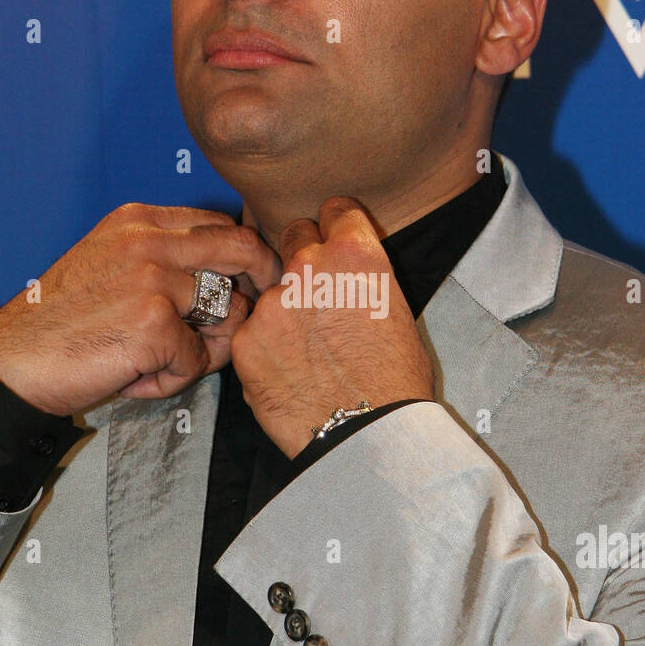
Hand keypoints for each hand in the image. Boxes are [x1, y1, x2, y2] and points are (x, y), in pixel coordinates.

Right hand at [0, 203, 282, 415]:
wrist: (12, 361)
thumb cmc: (60, 323)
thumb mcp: (109, 264)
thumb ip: (161, 258)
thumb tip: (230, 280)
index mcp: (138, 220)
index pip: (219, 224)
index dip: (244, 255)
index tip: (249, 283)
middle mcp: (149, 240)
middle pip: (241, 249)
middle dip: (263, 281)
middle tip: (258, 315)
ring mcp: (153, 280)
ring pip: (229, 313)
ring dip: (207, 348)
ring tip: (162, 363)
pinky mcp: (154, 324)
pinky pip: (197, 359)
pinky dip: (173, 380)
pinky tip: (134, 378)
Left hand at [229, 197, 434, 457]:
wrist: (368, 436)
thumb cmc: (394, 382)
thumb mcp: (397, 312)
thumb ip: (362, 278)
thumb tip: (345, 273)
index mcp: (356, 255)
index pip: (335, 209)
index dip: (335, 228)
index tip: (332, 241)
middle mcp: (310, 267)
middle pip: (293, 236)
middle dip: (302, 258)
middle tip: (316, 297)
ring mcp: (273, 302)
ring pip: (270, 290)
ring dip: (282, 310)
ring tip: (305, 352)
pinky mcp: (247, 339)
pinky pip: (252, 331)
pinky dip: (263, 347)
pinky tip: (287, 373)